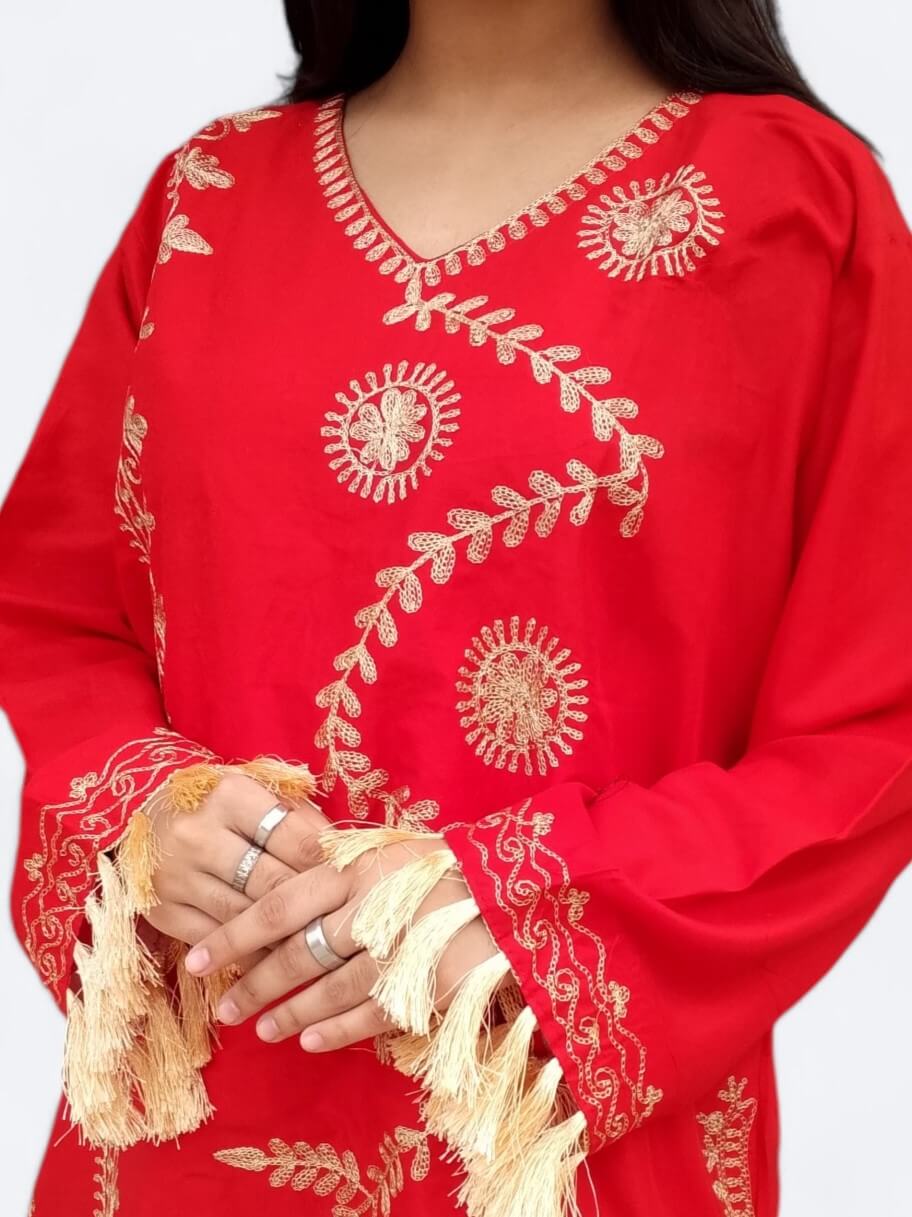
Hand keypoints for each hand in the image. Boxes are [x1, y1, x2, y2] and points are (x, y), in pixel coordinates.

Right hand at [141, 770, 329, 945]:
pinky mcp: (162, 911)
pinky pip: (216, 940)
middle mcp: (198, 834)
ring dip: (284, 938)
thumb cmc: (218, 805)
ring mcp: (176, 876)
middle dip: (311, 906)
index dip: (326, 863)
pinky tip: (275, 961)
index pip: (292, 836)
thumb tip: (342, 853)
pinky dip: (249, 955)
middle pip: (270, 882)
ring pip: (244, 917)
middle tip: (344, 925)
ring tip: (318, 948)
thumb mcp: (255, 794)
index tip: (353, 883)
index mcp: (229, 795)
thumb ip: (297, 818)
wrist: (140, 814)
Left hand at [183, 838, 496, 1051]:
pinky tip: (309, 1041)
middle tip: (226, 1007)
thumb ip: (343, 863)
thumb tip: (287, 877)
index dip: (232, 935)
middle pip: (294, 954)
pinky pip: (367, 1017)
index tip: (197, 958)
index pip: (276, 905)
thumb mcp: (393, 849)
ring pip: (326, 990)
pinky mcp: (423, 987)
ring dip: (289, 1013)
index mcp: (357, 868)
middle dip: (254, 985)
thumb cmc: (448, 867)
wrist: (515, 897)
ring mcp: (396, 952)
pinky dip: (335, 1031)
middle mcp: (369, 908)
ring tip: (263, 1030)